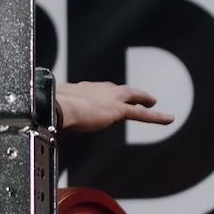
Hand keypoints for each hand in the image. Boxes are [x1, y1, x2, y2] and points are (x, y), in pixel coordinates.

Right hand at [55, 82, 174, 132]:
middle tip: (134, 96)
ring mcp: (107, 98)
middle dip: (125, 92)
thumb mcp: (50, 112)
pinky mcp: (117, 109)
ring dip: (143, 98)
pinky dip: (157, 116)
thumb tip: (43, 124)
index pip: (94, 89)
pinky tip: (169, 119)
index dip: (102, 93)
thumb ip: (53, 116)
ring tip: (153, 102)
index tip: (103, 96)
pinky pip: (141, 114)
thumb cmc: (48, 111)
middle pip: (114, 88)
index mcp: (78, 89)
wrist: (56, 108)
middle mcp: (95, 89)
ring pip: (131, 96)